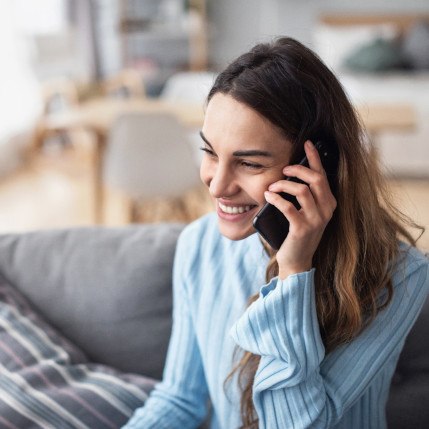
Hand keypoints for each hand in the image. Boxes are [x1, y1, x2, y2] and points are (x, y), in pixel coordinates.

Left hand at [263, 140, 336, 278]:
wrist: (296, 260)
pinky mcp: (302, 228)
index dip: (314, 158)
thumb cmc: (297, 232)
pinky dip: (276, 198)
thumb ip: (304, 195)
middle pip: (315, 179)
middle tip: (283, 169)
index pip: (322, 175)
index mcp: (329, 202)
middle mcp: (327, 209)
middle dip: (298, 169)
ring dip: (284, 185)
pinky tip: (268, 196)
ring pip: (302, 190)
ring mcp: (316, 220)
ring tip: (272, 187)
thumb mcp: (305, 212)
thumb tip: (289, 173)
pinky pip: (289, 207)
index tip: (307, 143)